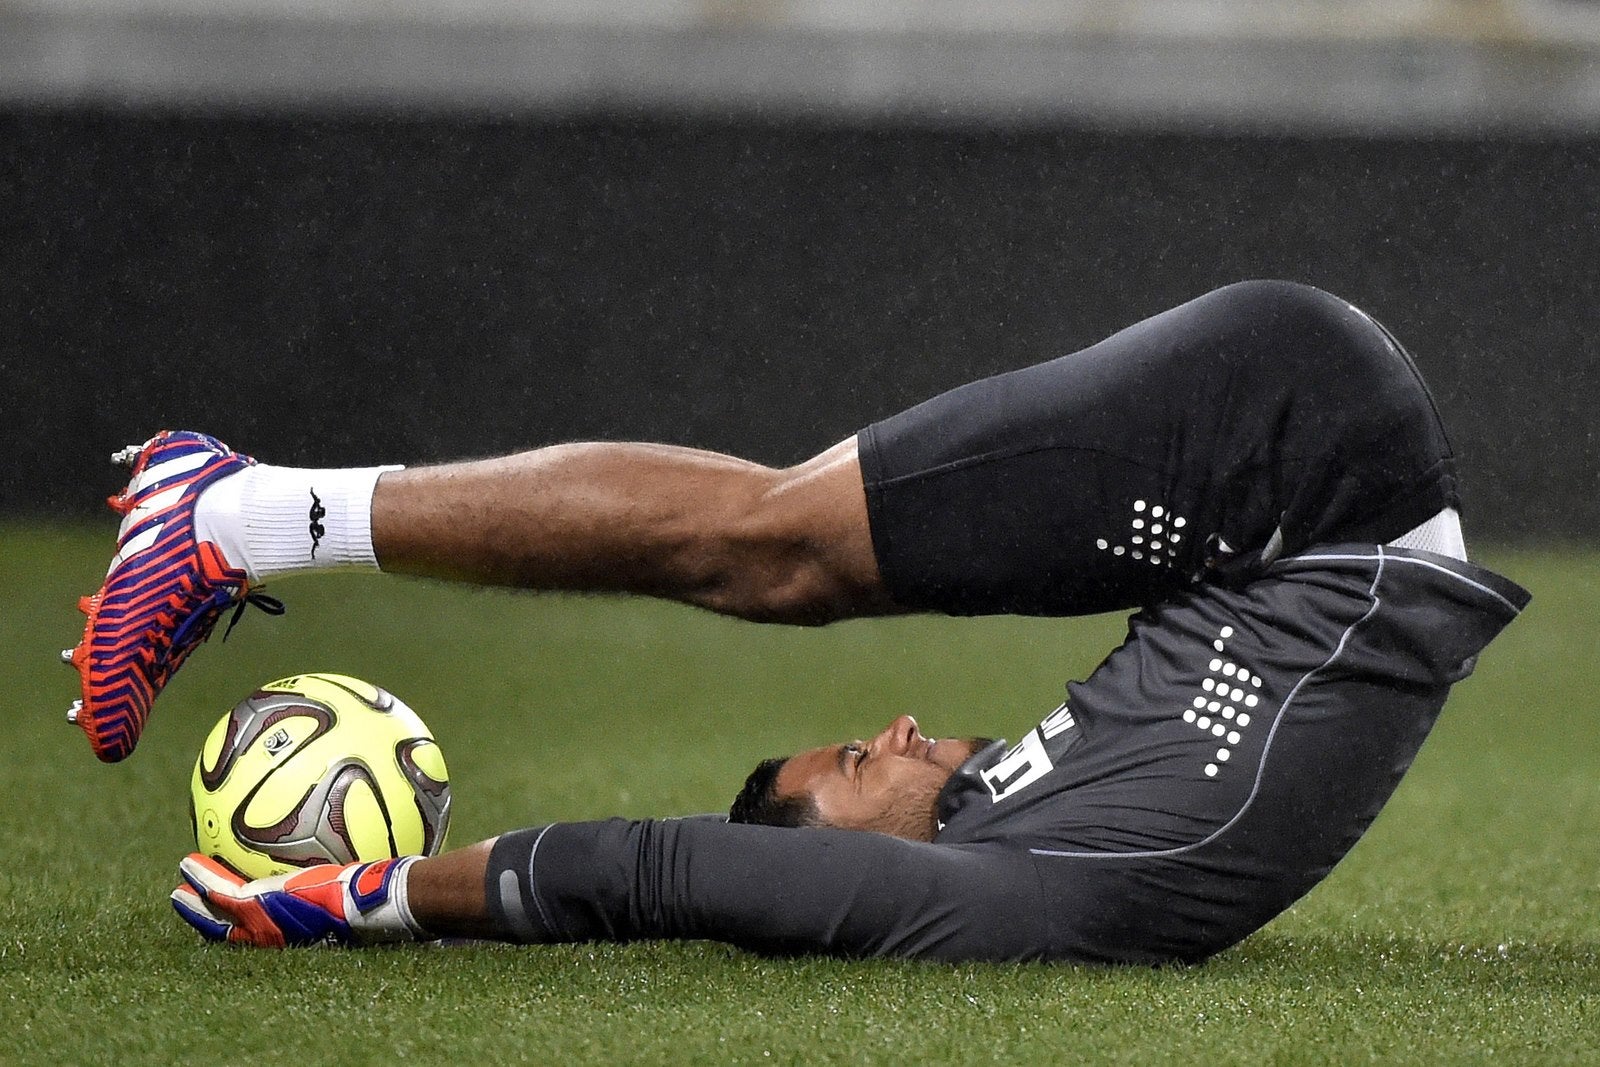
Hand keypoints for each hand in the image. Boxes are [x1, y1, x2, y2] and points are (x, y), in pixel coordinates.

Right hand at [171, 853, 416, 946]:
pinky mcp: (258, 906)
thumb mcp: (342, 891)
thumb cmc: (368, 898)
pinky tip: (187, 862)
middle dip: (204, 918)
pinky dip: (201, 879)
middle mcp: (273, 933)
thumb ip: (330, 882)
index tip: (220, 909)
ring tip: (177, 890)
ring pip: (217, 911)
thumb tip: (347, 865)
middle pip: (227, 929)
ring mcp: (262, 922)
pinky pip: (221, 893)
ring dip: (194, 902)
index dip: (234, 923)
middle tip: (185, 903)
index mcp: (291, 931)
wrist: (371, 905)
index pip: (255, 931)